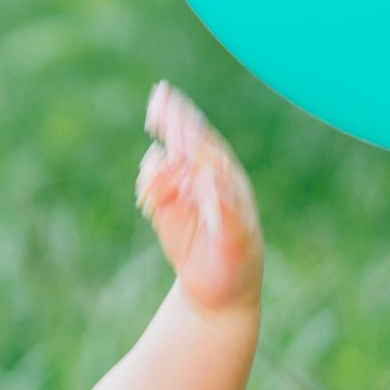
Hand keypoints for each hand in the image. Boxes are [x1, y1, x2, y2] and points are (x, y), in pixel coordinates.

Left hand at [135, 82, 261, 311]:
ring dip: (200, 156)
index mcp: (208, 172)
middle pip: (207, 147)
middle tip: (166, 108)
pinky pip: (231, 212)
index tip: (157, 96)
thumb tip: (152, 159)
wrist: (215, 292)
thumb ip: (158, 187)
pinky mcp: (238, 236)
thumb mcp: (166, 212)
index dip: (176, 116)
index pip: (193, 136)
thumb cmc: (191, 245)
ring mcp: (236, 208)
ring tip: (178, 139)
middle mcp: (226, 182)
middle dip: (187, 127)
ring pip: (219, 175)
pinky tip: (206, 182)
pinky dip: (220, 197)